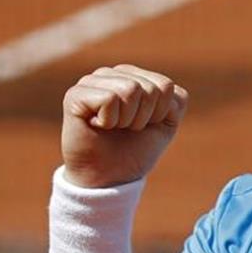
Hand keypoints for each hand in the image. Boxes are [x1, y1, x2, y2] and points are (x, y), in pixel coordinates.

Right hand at [60, 65, 188, 187]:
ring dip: (126, 120)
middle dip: (144, 118)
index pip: (165, 86)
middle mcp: (111, 73)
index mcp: (133, 75)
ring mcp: (91, 82)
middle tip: (126, 129)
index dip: (161, 114)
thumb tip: (166, 86)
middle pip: (150, 88)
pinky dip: (109, 121)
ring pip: (130, 89)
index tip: (144, 125)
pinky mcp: (75, 95)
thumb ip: (176, 100)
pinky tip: (97, 126)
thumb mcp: (166, 124)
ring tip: (112, 127)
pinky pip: (109, 99)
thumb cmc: (135, 150)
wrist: (108, 178)